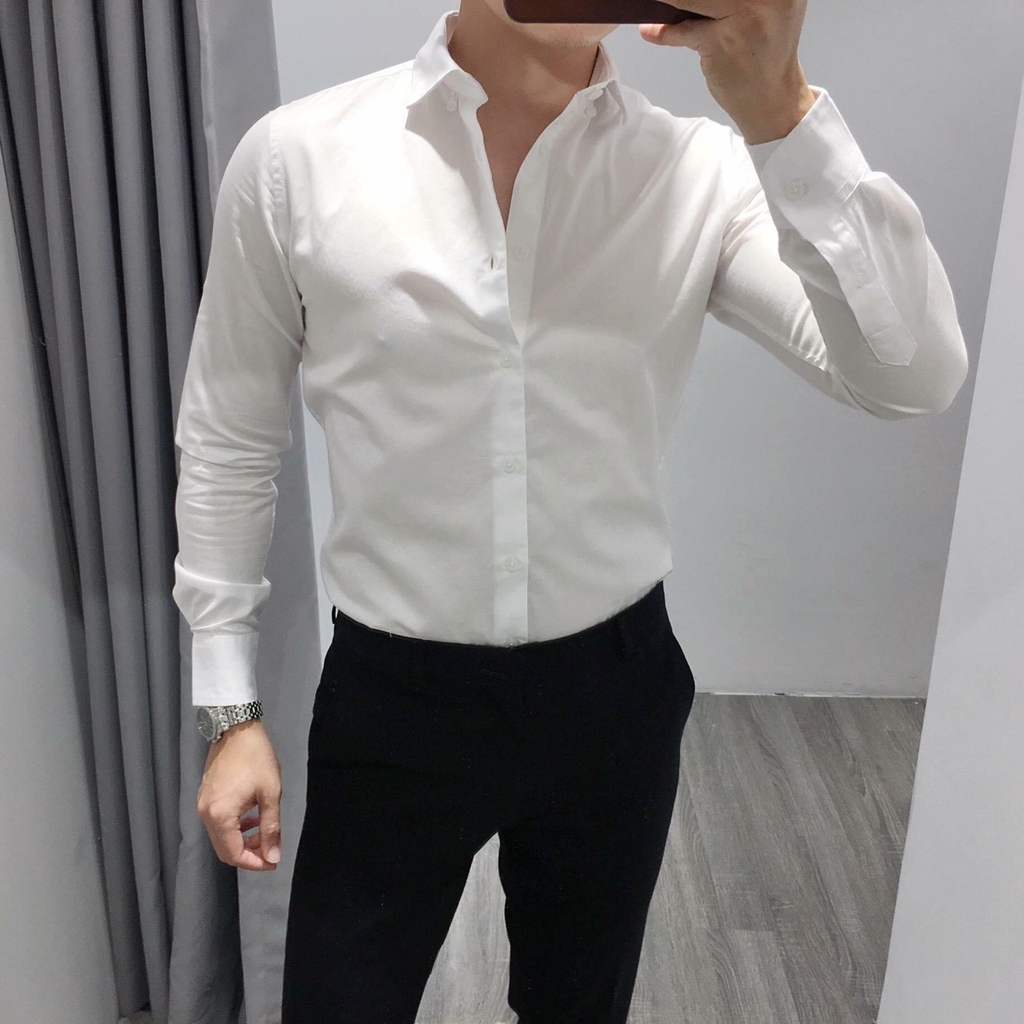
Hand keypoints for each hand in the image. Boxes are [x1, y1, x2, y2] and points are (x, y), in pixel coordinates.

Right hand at [197, 718, 282, 870]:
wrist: (237, 728)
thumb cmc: (257, 758)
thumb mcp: (270, 793)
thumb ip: (271, 828)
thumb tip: (272, 856)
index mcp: (220, 816)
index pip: (233, 854)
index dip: (254, 863)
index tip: (273, 862)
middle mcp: (205, 814)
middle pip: (224, 849)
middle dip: (248, 854)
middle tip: (270, 850)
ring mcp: (202, 804)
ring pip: (220, 836)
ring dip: (241, 840)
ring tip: (263, 832)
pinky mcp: (204, 796)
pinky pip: (217, 822)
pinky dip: (234, 827)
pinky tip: (251, 817)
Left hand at [639, 0, 816, 143]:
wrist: (773, 98)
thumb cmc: (764, 51)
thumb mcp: (765, 7)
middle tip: (665, 0)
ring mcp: (745, 15)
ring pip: (692, 0)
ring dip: (670, 2)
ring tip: (653, 4)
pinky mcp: (723, 41)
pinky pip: (684, 30)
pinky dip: (665, 32)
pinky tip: (652, 31)